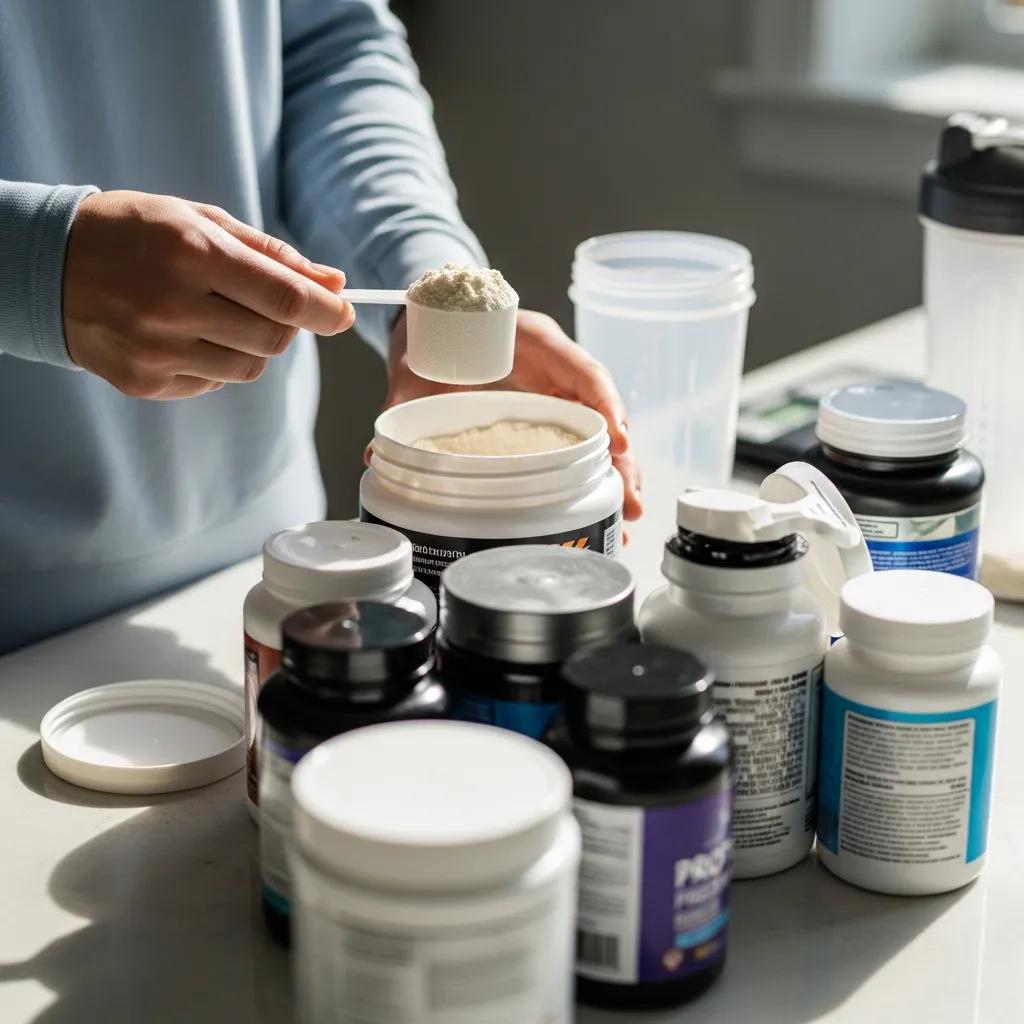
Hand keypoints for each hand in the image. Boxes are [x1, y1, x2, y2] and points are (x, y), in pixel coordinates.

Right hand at [63, 191, 353, 398]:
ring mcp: (157, 350)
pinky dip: (216, 362)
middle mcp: (174, 305)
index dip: (326, 311)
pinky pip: (213, 382)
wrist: (46, 266)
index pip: (284, 297)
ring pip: (249, 368)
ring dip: (252, 345)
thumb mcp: (199, 221)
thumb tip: (332, 283)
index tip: (345, 313)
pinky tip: (185, 334)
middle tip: (268, 304)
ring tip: (218, 315)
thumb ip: (271, 254)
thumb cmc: (134, 233)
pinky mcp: (145, 382)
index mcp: (191, 253)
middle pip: (274, 338)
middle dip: (286, 324)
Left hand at [381, 309, 641, 522]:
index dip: (603, 405)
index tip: (616, 442)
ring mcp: (556, 389)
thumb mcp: (416, 368)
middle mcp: (554, 366)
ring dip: (616, 469)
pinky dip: (594, 468)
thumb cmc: (431, 338)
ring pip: (598, 428)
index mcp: (532, 340)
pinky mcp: (550, 412)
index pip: (580, 369)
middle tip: (629, 499)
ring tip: (625, 511)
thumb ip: (401, 403)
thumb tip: (376, 451)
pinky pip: (580, 437)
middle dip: (620, 456)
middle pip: (601, 408)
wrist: (430, 325)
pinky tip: (602, 501)